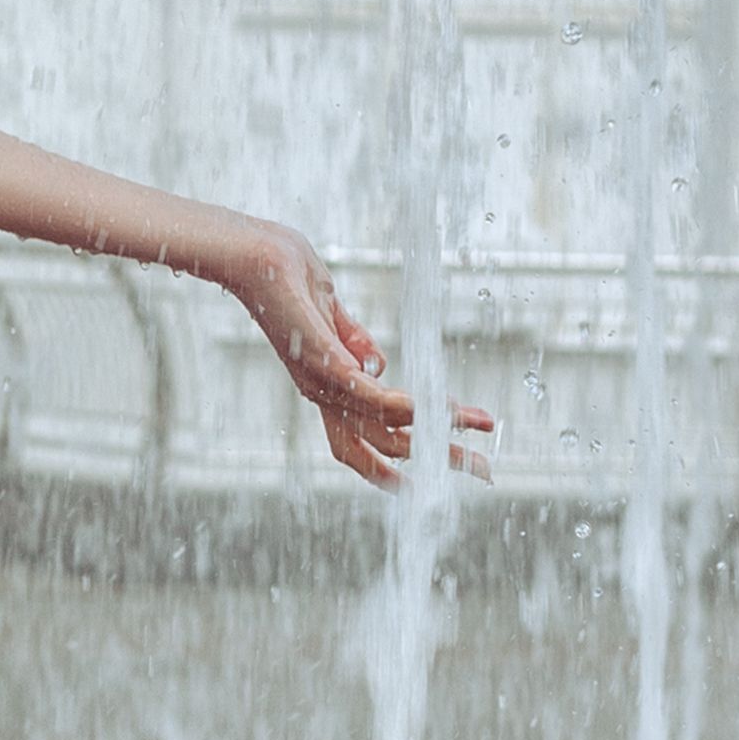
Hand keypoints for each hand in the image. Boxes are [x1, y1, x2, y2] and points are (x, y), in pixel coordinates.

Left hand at [211, 214, 488, 489]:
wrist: (254, 255)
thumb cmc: (287, 279)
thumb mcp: (330, 317)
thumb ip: (354, 345)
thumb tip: (381, 368)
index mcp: (327, 388)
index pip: (360, 445)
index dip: (390, 470)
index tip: (429, 484)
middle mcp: (322, 393)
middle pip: (385, 444)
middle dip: (436, 459)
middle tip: (484, 470)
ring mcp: (320, 379)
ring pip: (387, 421)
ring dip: (439, 426)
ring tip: (482, 424)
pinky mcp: (320, 356)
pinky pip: (365, 392)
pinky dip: (398, 405)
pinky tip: (430, 409)